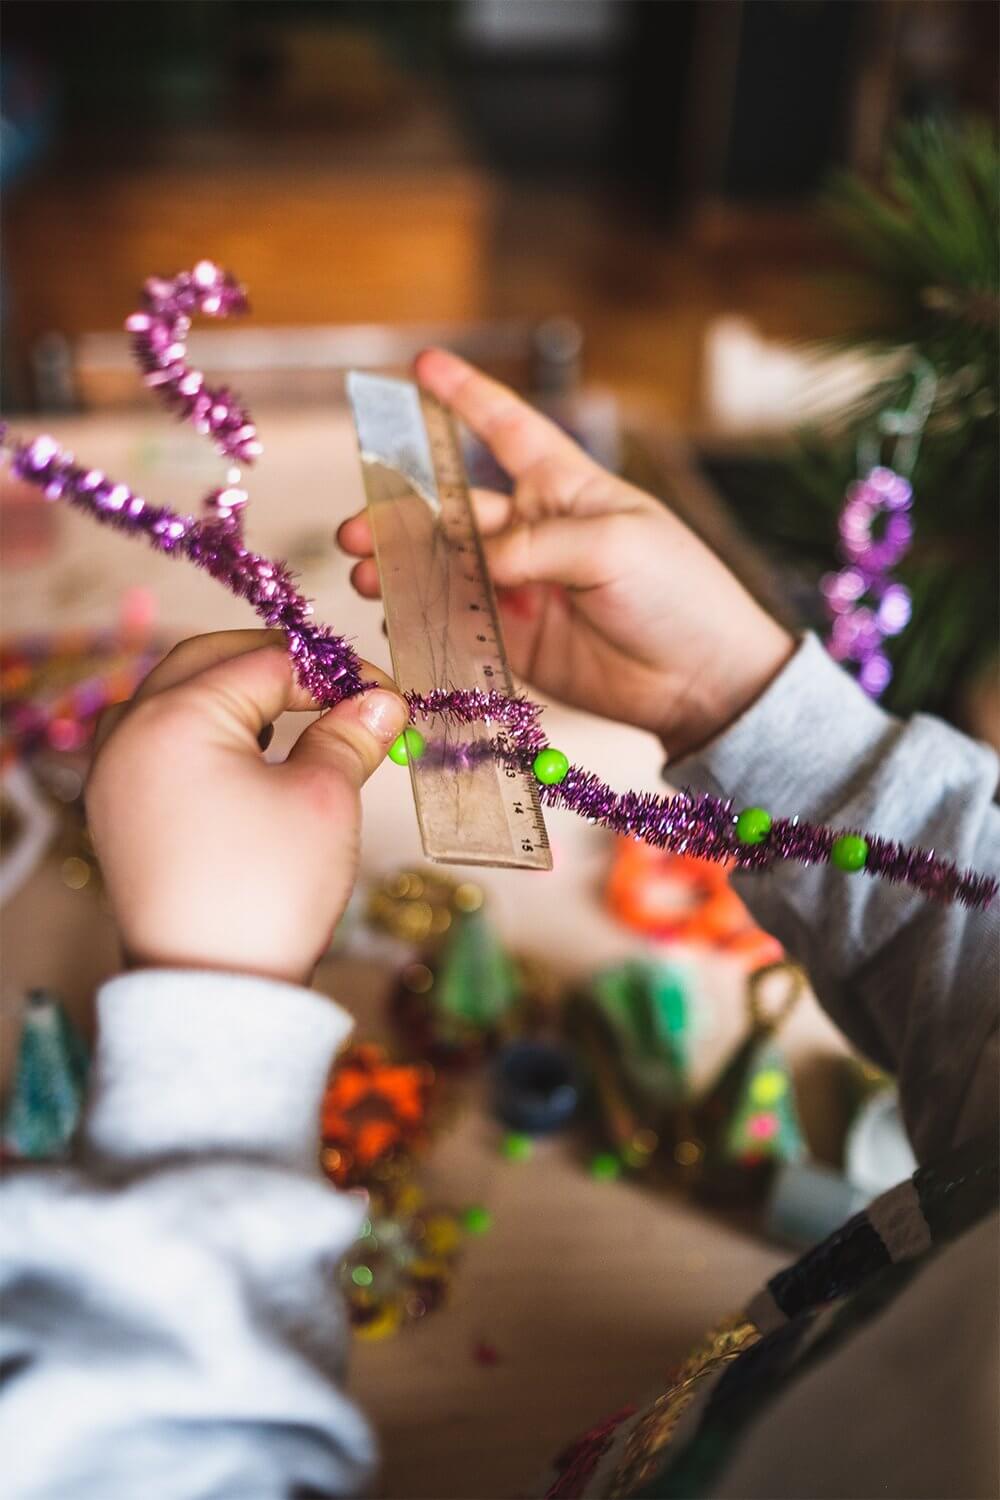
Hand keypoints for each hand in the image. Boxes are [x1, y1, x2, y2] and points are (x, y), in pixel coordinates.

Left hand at [86, 631, 408, 985]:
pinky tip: (248, 750)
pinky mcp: (116, 807)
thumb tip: (381, 702)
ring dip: (236, 689)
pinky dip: (205, 727)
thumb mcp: (324, 800)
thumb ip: (349, 734)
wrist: (210, 989)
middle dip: (280, 665)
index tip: (386, 696)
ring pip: (177, 693)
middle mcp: (128, 730)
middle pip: (210, 659)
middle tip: (341, 689)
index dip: (335, 673)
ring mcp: (112, 769)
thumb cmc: (266, 892)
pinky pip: (158, 736)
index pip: (268, 661)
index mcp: (175, 716)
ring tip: (296, 713)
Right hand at [338, 350, 793, 760]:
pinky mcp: (515, 641)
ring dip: (402, 568)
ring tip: (366, 575)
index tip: (423, 366)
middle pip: (454, 512)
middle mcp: (535, 532)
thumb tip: (476, 563)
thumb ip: (537, 546)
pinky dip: (421, 618)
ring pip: (445, 568)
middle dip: (401, 515)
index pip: (508, 430)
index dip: (466, 397)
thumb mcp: (616, 545)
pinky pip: (457, 622)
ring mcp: (522, 588)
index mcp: (566, 488)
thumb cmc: (679, 593)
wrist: (703, 680)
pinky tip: (393, 617)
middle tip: (358, 530)